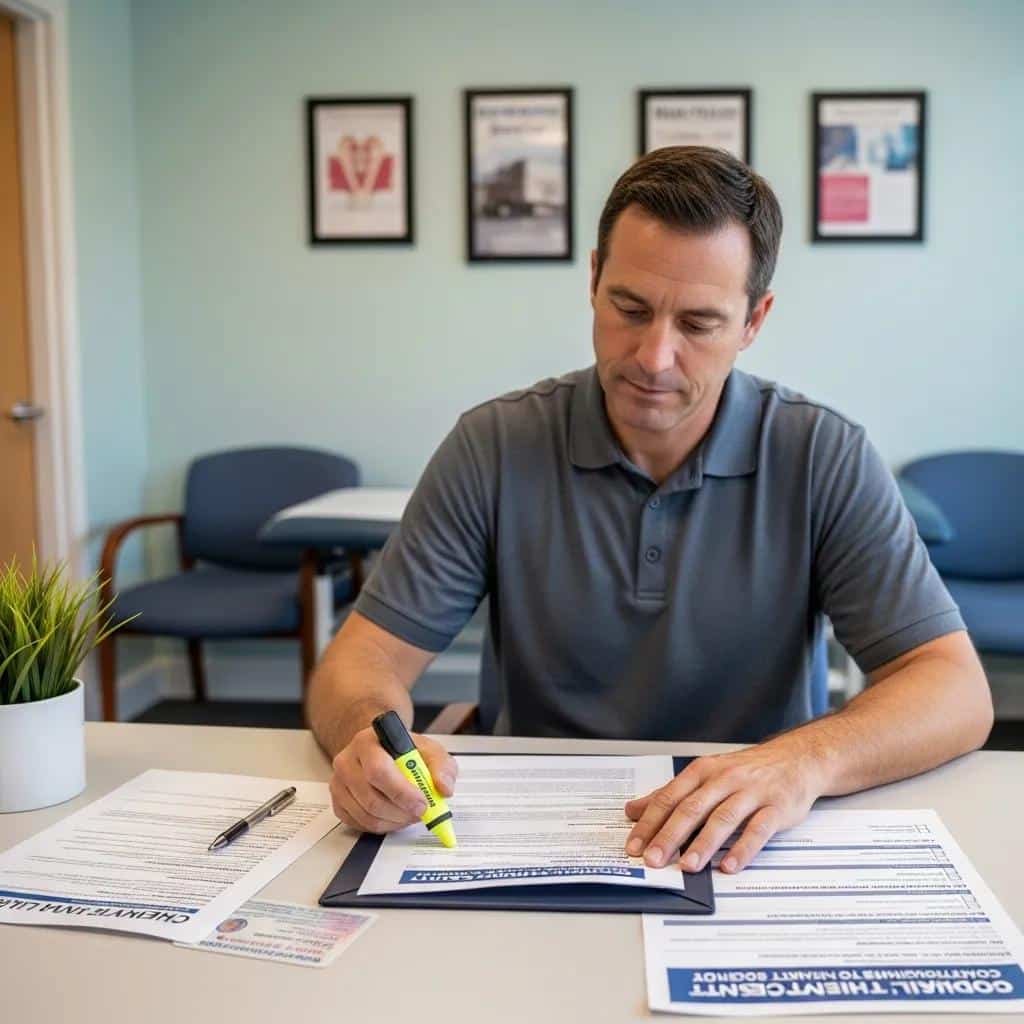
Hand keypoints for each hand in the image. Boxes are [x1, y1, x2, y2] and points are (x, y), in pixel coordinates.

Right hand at [329, 726, 457, 833]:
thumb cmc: (404, 751)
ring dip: (394, 821)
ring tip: (409, 813)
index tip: (422, 802)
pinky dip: (382, 826)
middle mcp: (347, 761)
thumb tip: (443, 788)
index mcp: (367, 741)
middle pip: (371, 797)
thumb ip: (442, 766)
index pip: (379, 770)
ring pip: (366, 815)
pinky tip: (394, 816)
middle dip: (401, 811)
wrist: (382, 751)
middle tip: (420, 813)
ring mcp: (339, 783)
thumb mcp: (429, 750)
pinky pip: (359, 824)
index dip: (402, 792)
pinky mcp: (338, 802)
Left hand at [624, 741, 828, 873]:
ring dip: (704, 844)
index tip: (634, 846)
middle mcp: (724, 779)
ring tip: (687, 866)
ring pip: (723, 818)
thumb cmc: (745, 771)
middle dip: (670, 835)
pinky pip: (758, 830)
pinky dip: (743, 849)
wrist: (795, 759)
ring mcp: (751, 793)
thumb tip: (633, 810)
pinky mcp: (776, 808)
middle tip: (653, 860)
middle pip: (692, 809)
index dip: (650, 823)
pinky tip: (729, 865)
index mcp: (702, 771)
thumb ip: (670, 794)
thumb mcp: (705, 776)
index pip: (669, 798)